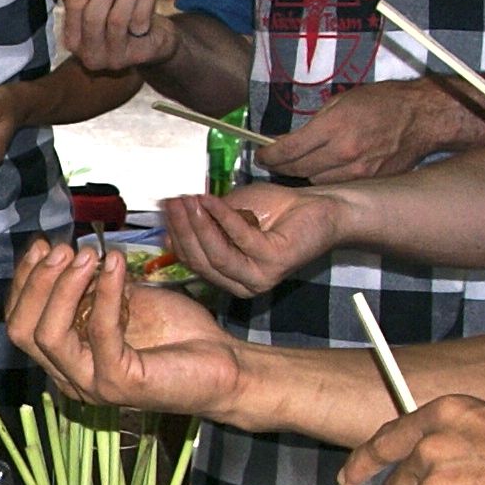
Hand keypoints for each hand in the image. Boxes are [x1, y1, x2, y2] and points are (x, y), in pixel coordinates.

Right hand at [4, 240, 247, 416]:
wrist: (225, 363)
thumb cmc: (177, 333)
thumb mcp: (124, 300)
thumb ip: (91, 287)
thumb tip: (68, 254)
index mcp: (66, 359)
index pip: (22, 321)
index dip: (26, 280)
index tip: (42, 245)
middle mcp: (70, 377)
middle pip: (23, 330)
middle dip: (36, 282)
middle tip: (61, 248)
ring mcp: (91, 384)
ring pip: (48, 335)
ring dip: (62, 287)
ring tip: (87, 254)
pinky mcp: (119, 383)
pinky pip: (98, 333)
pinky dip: (104, 293)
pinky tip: (115, 265)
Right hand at [54, 0, 178, 71]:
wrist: (153, 41)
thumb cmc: (117, 18)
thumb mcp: (94, 4)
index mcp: (73, 40)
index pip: (74, 8)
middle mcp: (90, 54)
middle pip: (93, 16)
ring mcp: (115, 57)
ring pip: (118, 18)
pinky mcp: (138, 55)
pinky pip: (140, 20)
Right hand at [158, 184, 355, 299]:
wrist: (319, 208)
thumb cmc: (275, 210)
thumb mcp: (230, 215)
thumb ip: (204, 221)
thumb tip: (169, 217)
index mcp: (229, 277)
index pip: (191, 261)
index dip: (176, 235)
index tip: (165, 208)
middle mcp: (241, 285)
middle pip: (199, 260)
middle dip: (182, 228)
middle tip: (173, 201)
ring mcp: (258, 278)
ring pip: (216, 255)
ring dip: (198, 224)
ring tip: (189, 199)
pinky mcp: (274, 263)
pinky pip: (239, 239)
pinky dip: (222, 217)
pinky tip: (211, 200)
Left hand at [256, 78, 484, 183]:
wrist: (422, 116)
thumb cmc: (383, 101)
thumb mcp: (343, 100)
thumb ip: (315, 122)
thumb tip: (291, 139)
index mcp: (334, 127)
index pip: (288, 150)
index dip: (268, 155)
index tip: (261, 155)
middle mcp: (344, 152)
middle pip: (298, 170)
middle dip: (280, 168)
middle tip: (273, 163)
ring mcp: (358, 170)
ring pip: (315, 182)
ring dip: (303, 176)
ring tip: (299, 167)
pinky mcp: (370, 181)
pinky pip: (338, 186)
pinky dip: (326, 180)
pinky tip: (324, 171)